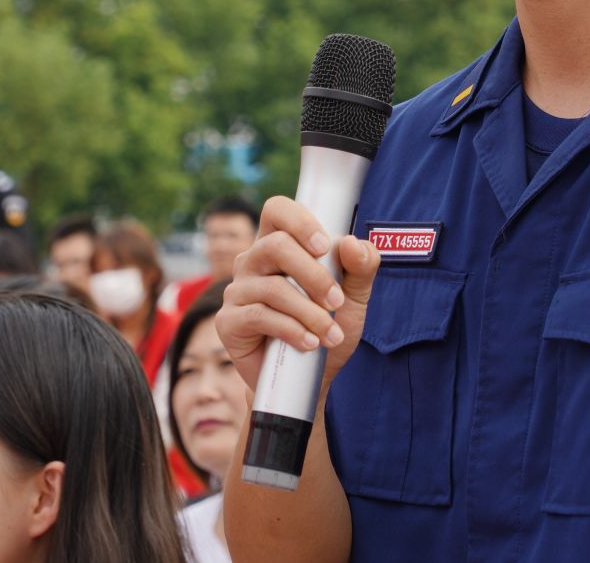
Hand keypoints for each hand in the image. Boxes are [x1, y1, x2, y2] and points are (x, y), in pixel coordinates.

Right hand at [216, 195, 380, 393]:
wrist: (310, 380)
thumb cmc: (329, 328)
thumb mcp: (354, 297)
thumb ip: (361, 267)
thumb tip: (352, 244)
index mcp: (279, 245)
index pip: (277, 210)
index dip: (299, 221)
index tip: (324, 246)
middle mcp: (252, 261)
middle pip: (275, 245)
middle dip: (313, 275)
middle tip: (337, 301)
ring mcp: (238, 291)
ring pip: (272, 287)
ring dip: (309, 312)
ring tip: (330, 334)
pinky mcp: (228, 321)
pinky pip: (260, 316)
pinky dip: (291, 330)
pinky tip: (309, 343)